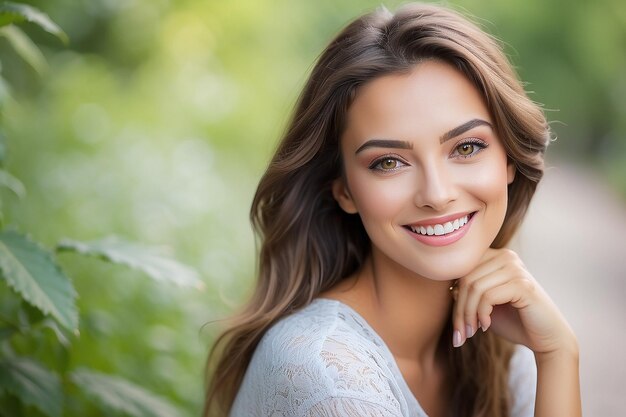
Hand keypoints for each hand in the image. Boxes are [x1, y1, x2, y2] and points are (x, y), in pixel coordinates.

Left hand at [451, 248, 576, 354]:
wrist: (545, 338)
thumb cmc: (513, 320)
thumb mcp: (482, 304)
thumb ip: (467, 292)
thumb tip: (449, 288)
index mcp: (494, 256)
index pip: (462, 270)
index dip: (454, 297)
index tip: (457, 324)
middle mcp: (505, 256)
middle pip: (465, 278)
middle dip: (459, 309)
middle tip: (461, 333)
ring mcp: (515, 268)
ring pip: (474, 287)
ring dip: (468, 314)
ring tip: (471, 332)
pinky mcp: (522, 284)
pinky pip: (488, 296)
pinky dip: (482, 313)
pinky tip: (486, 325)